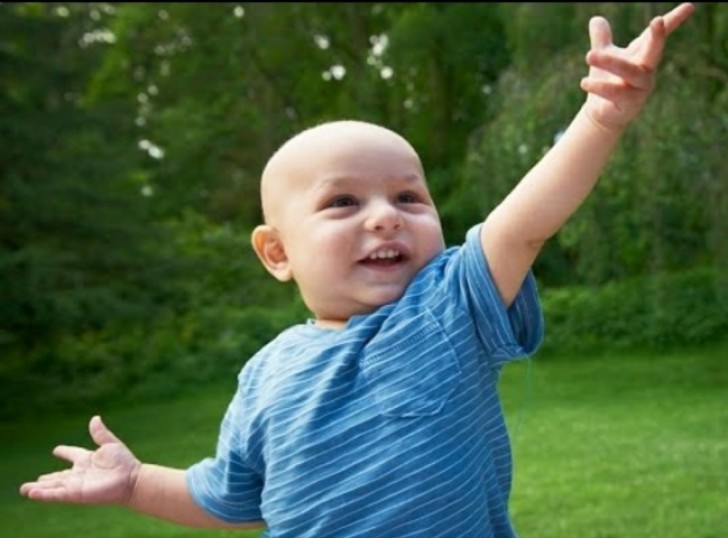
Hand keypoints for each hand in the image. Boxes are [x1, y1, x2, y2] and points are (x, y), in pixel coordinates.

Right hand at [19, 416, 140, 504]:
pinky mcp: (76, 494)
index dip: (65, 451)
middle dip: (46, 480)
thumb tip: (95, 418)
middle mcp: (80, 473)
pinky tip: (32, 494)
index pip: (73, 454)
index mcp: (87, 459)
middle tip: (34, 481)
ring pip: (53, 487)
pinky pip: (57, 495)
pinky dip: (44, 494)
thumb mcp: (110, 444)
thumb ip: (100, 433)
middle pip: (58, 477)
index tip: (56, 450)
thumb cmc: (124, 462)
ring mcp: (77, 485)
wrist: (131, 478)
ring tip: (25, 489)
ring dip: (39, 489)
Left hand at [580, 2, 693, 129]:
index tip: (690, 6)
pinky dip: (600, 87)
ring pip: (630, 72)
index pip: (658, 36)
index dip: (674, 21)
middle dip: (657, 37)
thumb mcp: (604, 57)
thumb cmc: (607, 81)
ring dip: (611, 63)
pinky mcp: (629, 104)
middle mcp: (645, 71)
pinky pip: (616, 93)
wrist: (601, 113)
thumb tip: (596, 18)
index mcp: (642, 56)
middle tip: (657, 20)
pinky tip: (584, 82)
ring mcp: (640, 88)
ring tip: (589, 55)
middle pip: (654, 52)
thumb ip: (602, 39)